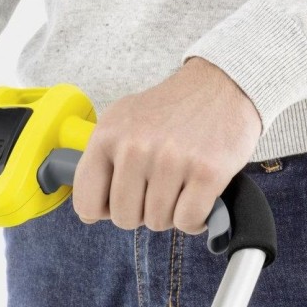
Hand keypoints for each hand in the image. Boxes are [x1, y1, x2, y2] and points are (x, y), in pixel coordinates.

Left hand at [72, 58, 261, 232]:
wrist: (220, 85)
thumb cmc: (170, 110)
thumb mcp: (123, 121)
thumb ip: (102, 160)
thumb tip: (89, 212)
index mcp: (108, 135)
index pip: (86, 201)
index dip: (102, 211)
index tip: (116, 203)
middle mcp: (136, 147)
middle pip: (124, 217)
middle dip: (140, 213)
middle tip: (155, 191)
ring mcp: (171, 160)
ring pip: (157, 221)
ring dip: (169, 214)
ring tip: (179, 188)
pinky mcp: (207, 172)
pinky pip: (188, 221)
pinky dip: (194, 219)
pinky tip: (198, 198)